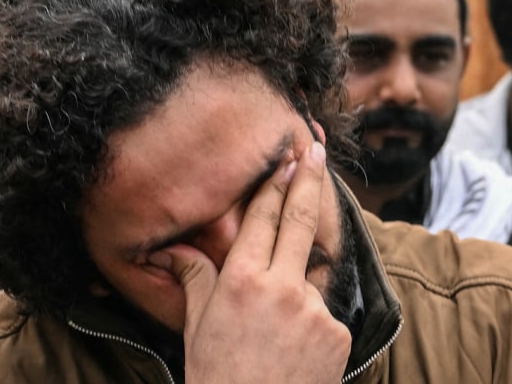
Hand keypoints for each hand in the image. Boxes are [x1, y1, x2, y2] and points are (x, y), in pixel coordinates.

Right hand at [151, 142, 350, 383]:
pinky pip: (323, 313)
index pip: (263, 219)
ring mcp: (314, 310)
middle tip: (315, 149)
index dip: (276, 185)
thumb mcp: (197, 326)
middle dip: (309, 179)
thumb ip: (195, 279)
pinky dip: (309, 322)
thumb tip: (174, 250)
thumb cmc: (217, 376)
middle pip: (299, 219)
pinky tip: (292, 349)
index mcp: (242, 281)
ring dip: (296, 289)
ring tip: (273, 331)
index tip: (288, 159)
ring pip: (308, 278)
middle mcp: (281, 287)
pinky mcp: (337, 332)